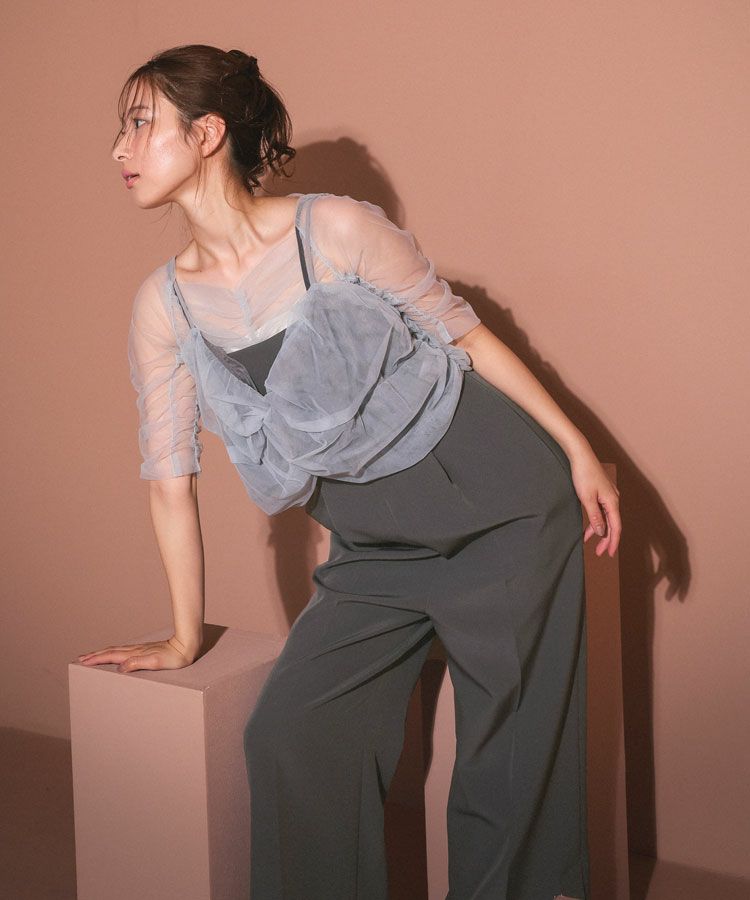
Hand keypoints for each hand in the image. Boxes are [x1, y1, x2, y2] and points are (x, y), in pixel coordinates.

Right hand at [75, 636, 196, 672]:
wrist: (187, 646)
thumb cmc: (174, 657)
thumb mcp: (156, 663)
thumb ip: (138, 663)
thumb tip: (120, 667)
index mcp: (135, 654)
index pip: (111, 656)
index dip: (96, 659)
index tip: (82, 661)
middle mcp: (135, 650)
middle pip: (110, 652)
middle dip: (95, 655)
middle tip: (80, 658)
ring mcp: (140, 649)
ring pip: (117, 650)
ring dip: (103, 653)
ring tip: (92, 656)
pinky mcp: (146, 651)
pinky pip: (124, 651)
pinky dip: (114, 653)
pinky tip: (116, 655)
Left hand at [568, 445, 620, 557]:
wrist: (580, 455)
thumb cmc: (583, 475)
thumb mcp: (586, 498)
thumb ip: (595, 517)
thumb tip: (601, 532)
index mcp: (612, 502)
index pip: (616, 527)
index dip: (613, 542)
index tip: (610, 554)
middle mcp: (613, 499)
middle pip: (613, 524)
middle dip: (606, 539)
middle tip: (599, 553)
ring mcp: (608, 495)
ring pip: (606, 518)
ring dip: (598, 530)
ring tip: (588, 541)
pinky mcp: (602, 492)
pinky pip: (601, 511)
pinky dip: (596, 520)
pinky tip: (588, 527)